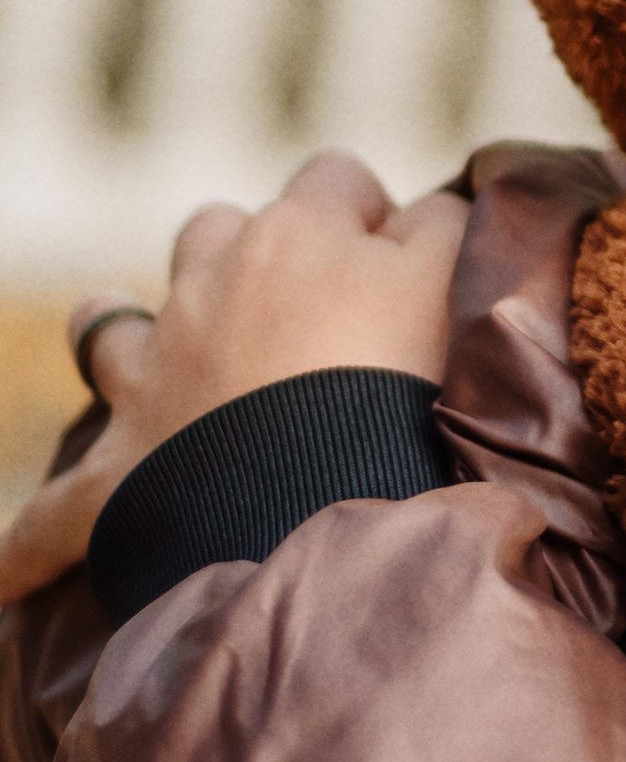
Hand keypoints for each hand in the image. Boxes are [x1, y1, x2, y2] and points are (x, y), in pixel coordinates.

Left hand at [0, 153, 467, 602]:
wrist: (312, 502)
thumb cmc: (395, 387)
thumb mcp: (446, 284)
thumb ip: (442, 232)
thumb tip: (426, 210)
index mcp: (295, 234)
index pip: (337, 181)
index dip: (371, 214)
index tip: (403, 259)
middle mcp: (208, 284)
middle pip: (219, 228)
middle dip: (252, 254)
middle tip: (307, 314)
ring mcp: (152, 373)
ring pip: (110, 321)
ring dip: (126, 331)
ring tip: (152, 358)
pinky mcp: (118, 474)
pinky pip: (51, 515)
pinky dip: (28, 546)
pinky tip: (5, 580)